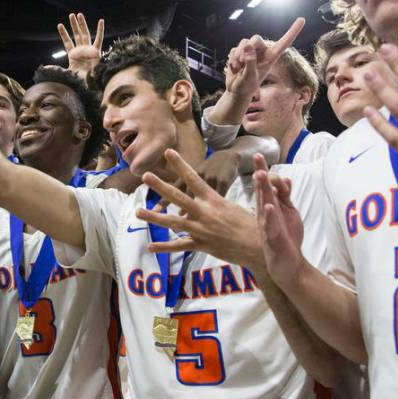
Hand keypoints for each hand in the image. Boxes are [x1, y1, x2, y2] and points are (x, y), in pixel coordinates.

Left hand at [58, 13, 103, 77]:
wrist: (86, 83)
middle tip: (71, 15)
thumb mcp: (64, 73)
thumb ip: (55, 69)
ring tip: (79, 14)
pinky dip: (100, 30)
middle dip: (74, 25)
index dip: (64, 33)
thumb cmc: (76, 80)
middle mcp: (81, 50)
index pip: (67, 41)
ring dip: (82, 24)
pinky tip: (101, 21)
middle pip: (76, 35)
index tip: (59, 25)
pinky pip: (99, 39)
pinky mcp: (96, 51)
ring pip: (85, 34)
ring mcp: (88, 50)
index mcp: (73, 55)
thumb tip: (45, 68)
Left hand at [134, 149, 263, 270]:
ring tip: (138, 212)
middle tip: (145, 176)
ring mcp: (201, 230)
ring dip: (154, 217)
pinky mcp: (202, 245)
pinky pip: (179, 246)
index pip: (193, 177)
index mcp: (213, 199)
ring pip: (173, 222)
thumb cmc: (251, 223)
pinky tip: (151, 246)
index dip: (180, 164)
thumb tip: (209, 190)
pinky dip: (165, 246)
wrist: (259, 244)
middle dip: (160, 186)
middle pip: (178, 197)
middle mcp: (204, 212)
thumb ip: (219, 197)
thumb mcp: (235, 205)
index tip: (168, 152)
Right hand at [224, 17, 304, 100]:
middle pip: (256, 38)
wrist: (236, 90)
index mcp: (271, 57)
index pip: (284, 42)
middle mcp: (262, 52)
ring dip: (238, 55)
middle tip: (243, 61)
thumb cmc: (247, 85)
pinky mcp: (239, 52)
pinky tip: (234, 68)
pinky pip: (234, 49)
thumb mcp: (250, 77)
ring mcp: (249, 51)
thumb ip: (250, 63)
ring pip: (244, 42)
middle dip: (248, 48)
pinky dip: (232, 59)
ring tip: (238, 67)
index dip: (293, 31)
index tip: (302, 19)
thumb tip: (247, 45)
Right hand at [253, 153, 304, 284]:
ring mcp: (268, 224)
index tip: (259, 155)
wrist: (287, 264)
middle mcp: (266, 213)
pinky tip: (269, 206)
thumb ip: (286, 196)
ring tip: (261, 174)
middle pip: (263, 189)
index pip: (266, 184)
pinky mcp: (272, 237)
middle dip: (260, 172)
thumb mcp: (289, 212)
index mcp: (270, 206)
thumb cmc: (286, 237)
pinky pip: (270, 225)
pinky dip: (270, 216)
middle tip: (256, 156)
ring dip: (262, 189)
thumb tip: (286, 178)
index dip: (264, 169)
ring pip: (264, 203)